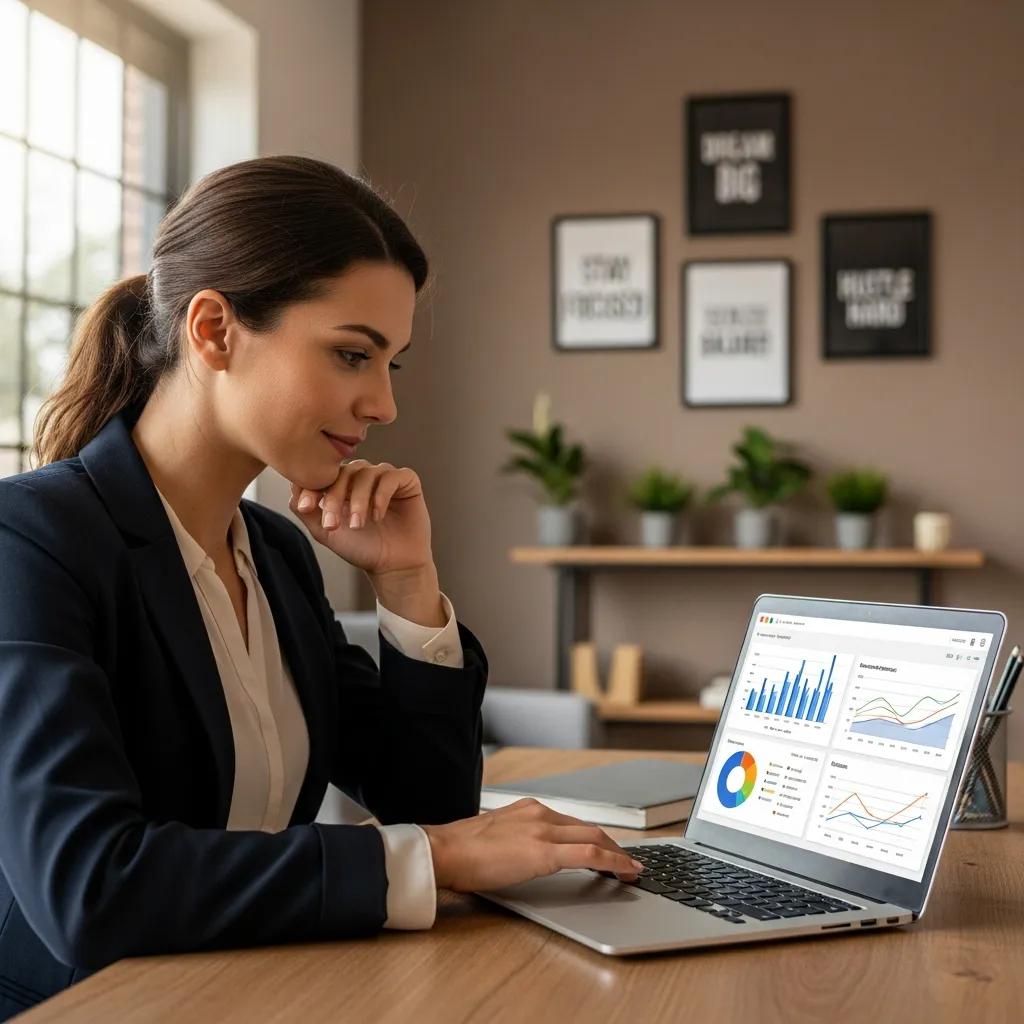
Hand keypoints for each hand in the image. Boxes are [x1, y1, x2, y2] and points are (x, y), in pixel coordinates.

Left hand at [288, 460, 432, 576]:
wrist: (392, 566)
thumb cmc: (361, 549)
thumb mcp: (326, 532)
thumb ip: (307, 511)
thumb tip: (292, 487)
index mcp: (343, 484)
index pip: (324, 474)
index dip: (312, 487)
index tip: (305, 507)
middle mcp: (363, 476)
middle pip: (343, 472)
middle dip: (334, 497)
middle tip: (332, 524)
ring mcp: (385, 477)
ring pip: (366, 473)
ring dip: (358, 500)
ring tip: (357, 525)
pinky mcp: (406, 481)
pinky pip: (390, 477)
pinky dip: (381, 496)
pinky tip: (377, 516)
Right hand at [420, 798, 644, 892]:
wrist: (443, 852)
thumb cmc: (461, 850)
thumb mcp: (496, 835)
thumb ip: (518, 838)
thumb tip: (528, 855)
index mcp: (528, 809)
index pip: (572, 822)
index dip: (596, 837)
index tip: (608, 848)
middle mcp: (539, 813)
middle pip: (590, 828)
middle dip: (614, 845)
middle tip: (628, 861)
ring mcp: (543, 830)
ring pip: (595, 837)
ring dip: (617, 854)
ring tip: (631, 869)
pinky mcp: (543, 851)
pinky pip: (589, 854)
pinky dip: (613, 862)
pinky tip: (625, 872)